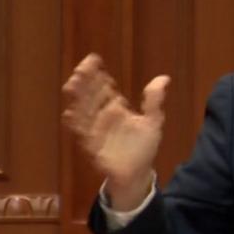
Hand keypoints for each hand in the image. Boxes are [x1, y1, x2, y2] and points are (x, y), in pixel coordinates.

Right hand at [62, 53, 169, 209]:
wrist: (138, 174)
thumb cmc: (142, 148)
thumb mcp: (153, 122)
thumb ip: (154, 101)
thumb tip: (164, 78)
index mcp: (115, 108)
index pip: (104, 87)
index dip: (98, 74)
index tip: (94, 59)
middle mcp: (103, 116)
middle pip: (90, 95)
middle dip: (85, 82)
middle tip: (82, 67)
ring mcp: (96, 130)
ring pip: (83, 110)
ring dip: (77, 98)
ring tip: (73, 83)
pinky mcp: (92, 146)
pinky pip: (82, 133)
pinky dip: (75, 123)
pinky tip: (70, 113)